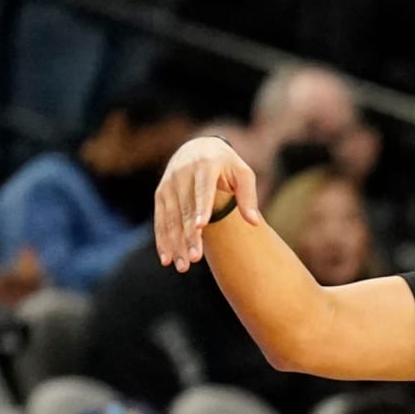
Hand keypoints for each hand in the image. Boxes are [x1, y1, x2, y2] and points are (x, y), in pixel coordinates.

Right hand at [153, 136, 260, 270]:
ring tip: (182, 266)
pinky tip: (166, 259)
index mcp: (205, 166)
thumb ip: (248, 196)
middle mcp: (182, 173)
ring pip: (171, 218)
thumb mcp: (243, 173)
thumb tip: (254, 222)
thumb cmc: (227, 165)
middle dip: (188, 235)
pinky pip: (160, 219)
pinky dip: (162, 240)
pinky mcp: (161, 194)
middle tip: (194, 259)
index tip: (200, 227)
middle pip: (185, 209)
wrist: (198, 147)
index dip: (201, 208)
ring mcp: (169, 184)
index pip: (203, 190)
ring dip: (175, 243)